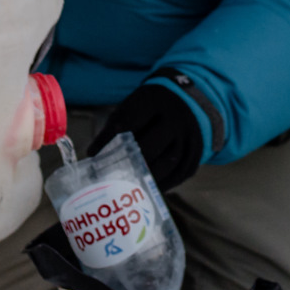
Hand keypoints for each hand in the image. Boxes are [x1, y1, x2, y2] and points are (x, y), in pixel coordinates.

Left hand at [87, 77, 205, 191]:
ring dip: (146, 178)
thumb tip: (94, 155)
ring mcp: (189, 136)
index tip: (93, 156)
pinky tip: (147, 189)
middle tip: (111, 178)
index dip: (109, 141)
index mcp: (154, 101)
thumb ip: (116, 127)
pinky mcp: (196, 153)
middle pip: (151, 145)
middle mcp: (175, 118)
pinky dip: (163, 184)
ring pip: (168, 162)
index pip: (128, 122)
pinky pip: (180, 174)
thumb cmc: (151, 109)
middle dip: (129, 164)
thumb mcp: (134, 106)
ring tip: (128, 188)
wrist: (190, 100)